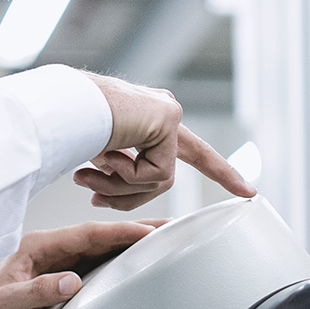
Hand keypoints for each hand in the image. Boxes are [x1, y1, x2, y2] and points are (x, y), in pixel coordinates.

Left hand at [0, 221, 156, 308]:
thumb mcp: (6, 305)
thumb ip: (37, 291)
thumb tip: (71, 282)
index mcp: (36, 248)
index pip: (86, 234)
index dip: (118, 231)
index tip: (147, 231)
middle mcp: (48, 252)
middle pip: (99, 236)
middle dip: (134, 230)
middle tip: (168, 227)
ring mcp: (55, 264)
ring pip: (100, 249)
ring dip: (130, 244)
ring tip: (161, 240)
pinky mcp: (60, 279)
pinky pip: (95, 265)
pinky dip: (118, 260)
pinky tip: (134, 263)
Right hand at [75, 74, 256, 210]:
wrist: (58, 111)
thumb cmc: (68, 133)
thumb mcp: (99, 159)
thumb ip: (118, 174)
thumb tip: (109, 197)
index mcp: (148, 120)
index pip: (189, 148)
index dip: (218, 169)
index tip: (246, 189)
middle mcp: (163, 112)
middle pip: (195, 157)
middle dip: (223, 173)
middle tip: (251, 192)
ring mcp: (168, 115)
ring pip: (162, 180)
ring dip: (123, 189)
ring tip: (91, 177)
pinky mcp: (167, 119)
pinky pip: (157, 175)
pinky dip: (127, 177)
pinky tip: (107, 157)